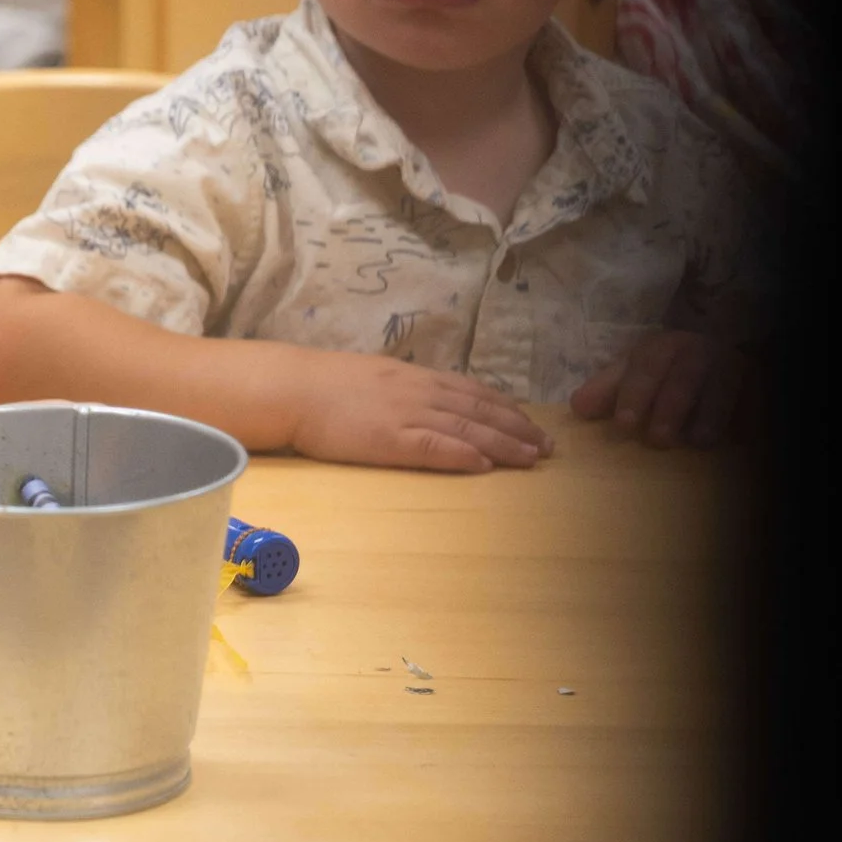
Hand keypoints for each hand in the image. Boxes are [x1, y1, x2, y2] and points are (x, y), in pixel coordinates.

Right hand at [286, 353, 549, 473]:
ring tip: (532, 457)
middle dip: (518, 427)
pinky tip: (486, 464)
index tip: (530, 422)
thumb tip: (424, 401)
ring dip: (504, 443)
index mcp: (416, 377)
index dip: (506, 408)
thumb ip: (402, 389)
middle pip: (480, 410)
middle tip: (547, 445)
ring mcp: (407, 415)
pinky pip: (434, 447)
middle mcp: (420, 392)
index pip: (473, 391)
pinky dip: (463, 454)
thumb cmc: (324, 385)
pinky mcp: (390, 439)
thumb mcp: (374, 377)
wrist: (293, 388)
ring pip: (467, 428)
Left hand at [570, 331, 740, 448]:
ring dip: (712, 412)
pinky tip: (744, 438)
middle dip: (671, 407)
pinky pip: (755, 395)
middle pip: (684, 378)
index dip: (634, 393)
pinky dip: (750, 414)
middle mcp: (697, 352)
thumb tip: (578, 408)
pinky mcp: (755, 380)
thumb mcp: (634, 370)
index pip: (646, 367)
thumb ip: (609, 389)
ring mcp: (729, 364)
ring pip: (723, 384)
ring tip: (700, 441)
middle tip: (659, 439)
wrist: (718, 341)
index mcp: (662, 349)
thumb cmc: (666, 366)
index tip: (624, 423)